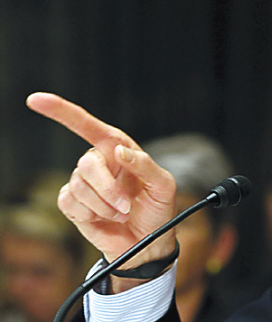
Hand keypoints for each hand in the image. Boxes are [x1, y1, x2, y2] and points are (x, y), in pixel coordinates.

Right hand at [26, 92, 176, 290]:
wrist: (148, 243)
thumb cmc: (158, 209)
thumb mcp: (164, 186)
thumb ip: (146, 165)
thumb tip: (120, 152)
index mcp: (118, 148)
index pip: (87, 125)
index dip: (62, 111)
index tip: (36, 100)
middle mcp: (98, 162)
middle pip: (86, 164)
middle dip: (107, 189)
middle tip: (125, 206)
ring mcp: (83, 183)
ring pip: (79, 187)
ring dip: (104, 205)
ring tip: (121, 213)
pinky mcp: (73, 204)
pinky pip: (70, 203)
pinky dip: (90, 214)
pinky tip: (104, 218)